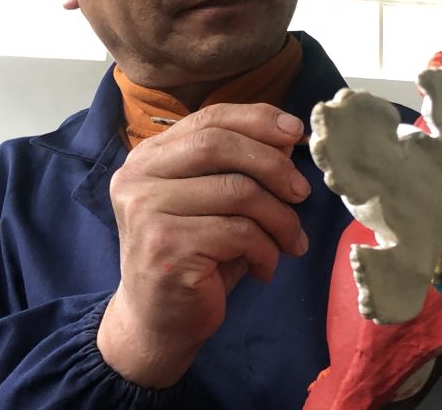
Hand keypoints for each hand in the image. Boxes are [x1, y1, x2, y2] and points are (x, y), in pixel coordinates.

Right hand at [96, 103, 310, 387]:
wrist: (159, 323)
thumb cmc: (196, 256)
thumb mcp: (218, 202)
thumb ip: (241, 166)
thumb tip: (288, 136)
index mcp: (149, 157)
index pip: (209, 119)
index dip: (257, 119)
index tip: (296, 132)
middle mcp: (138, 176)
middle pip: (219, 146)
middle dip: (273, 166)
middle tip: (302, 193)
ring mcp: (146, 211)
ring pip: (238, 191)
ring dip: (279, 218)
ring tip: (291, 242)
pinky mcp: (166, 247)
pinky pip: (239, 233)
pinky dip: (266, 250)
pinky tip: (264, 268)